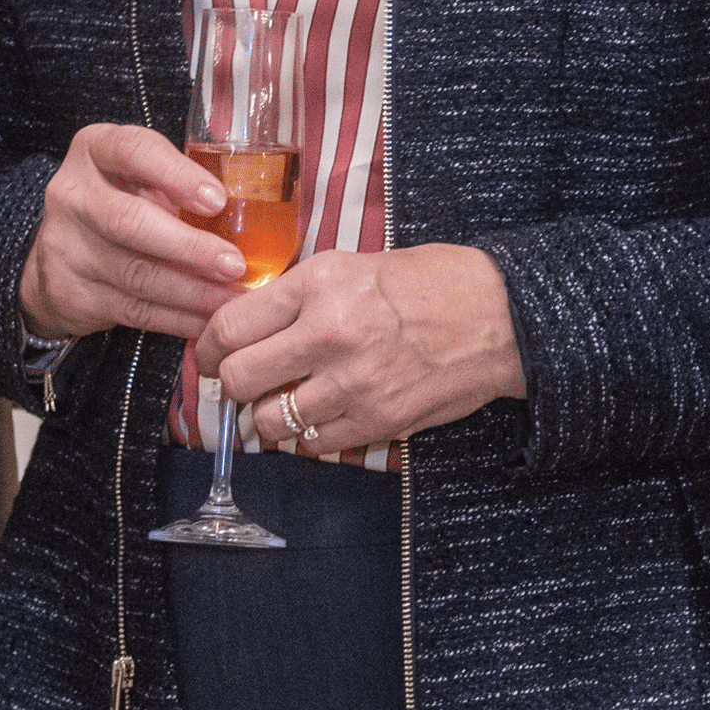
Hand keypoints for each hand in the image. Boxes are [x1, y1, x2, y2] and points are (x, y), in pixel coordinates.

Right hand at [18, 122, 245, 343]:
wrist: (61, 251)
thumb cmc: (124, 199)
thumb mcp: (143, 174)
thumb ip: (183, 181)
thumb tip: (259, 210)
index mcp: (96, 149)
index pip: (133, 151)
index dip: (177, 176)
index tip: (218, 201)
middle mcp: (73, 194)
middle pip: (129, 222)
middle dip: (189, 248)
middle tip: (235, 265)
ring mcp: (65, 246)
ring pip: (135, 274)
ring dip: (192, 293)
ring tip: (234, 300)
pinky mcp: (69, 293)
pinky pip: (132, 310)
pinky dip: (177, 319)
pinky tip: (208, 321)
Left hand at [200, 243, 525, 452]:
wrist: (501, 317)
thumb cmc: (432, 283)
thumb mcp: (357, 265)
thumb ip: (301, 295)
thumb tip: (249, 326)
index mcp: (320, 284)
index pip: (230, 325)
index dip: (208, 346)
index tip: (209, 354)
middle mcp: (329, 332)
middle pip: (237, 379)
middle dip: (231, 385)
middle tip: (243, 382)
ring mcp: (352, 382)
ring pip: (268, 421)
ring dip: (269, 416)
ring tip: (286, 401)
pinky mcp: (376, 420)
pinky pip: (311, 444)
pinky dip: (307, 436)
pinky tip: (324, 414)